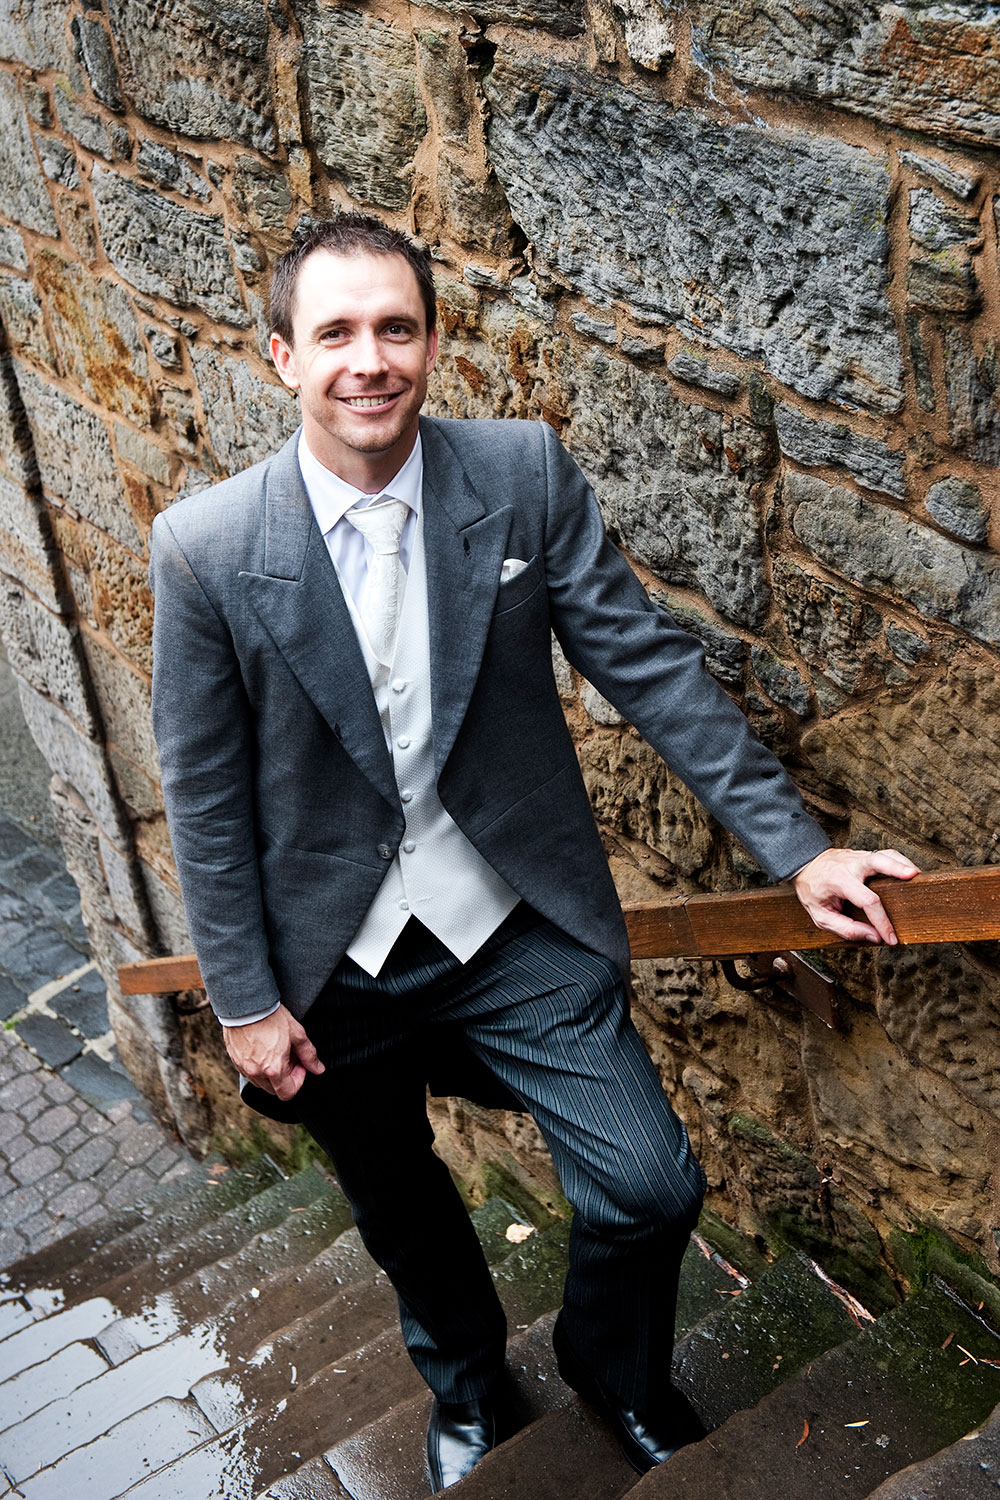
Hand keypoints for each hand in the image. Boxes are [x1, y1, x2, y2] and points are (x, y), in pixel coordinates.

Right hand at [222, 1003, 325, 1100]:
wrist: (246, 1004)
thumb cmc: (271, 1017)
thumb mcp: (297, 1034)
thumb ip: (309, 1055)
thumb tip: (318, 1069)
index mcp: (273, 1069)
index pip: (288, 1093)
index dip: (298, 1080)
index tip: (300, 1064)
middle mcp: (256, 1073)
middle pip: (275, 1090)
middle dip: (285, 1077)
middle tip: (289, 1056)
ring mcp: (244, 1068)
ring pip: (261, 1082)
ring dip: (271, 1073)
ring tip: (275, 1051)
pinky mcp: (235, 1061)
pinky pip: (249, 1073)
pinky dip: (258, 1067)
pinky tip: (262, 1049)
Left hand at [792, 847, 919, 944]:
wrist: (805, 865)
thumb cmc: (813, 891)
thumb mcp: (820, 915)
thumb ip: (845, 928)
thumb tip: (873, 937)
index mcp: (839, 880)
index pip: (867, 901)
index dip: (882, 921)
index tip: (891, 938)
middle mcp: (851, 864)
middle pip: (878, 861)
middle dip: (897, 868)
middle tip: (914, 876)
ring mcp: (860, 857)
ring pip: (886, 854)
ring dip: (904, 863)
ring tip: (918, 878)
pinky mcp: (866, 855)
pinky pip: (887, 855)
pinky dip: (900, 862)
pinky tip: (909, 873)